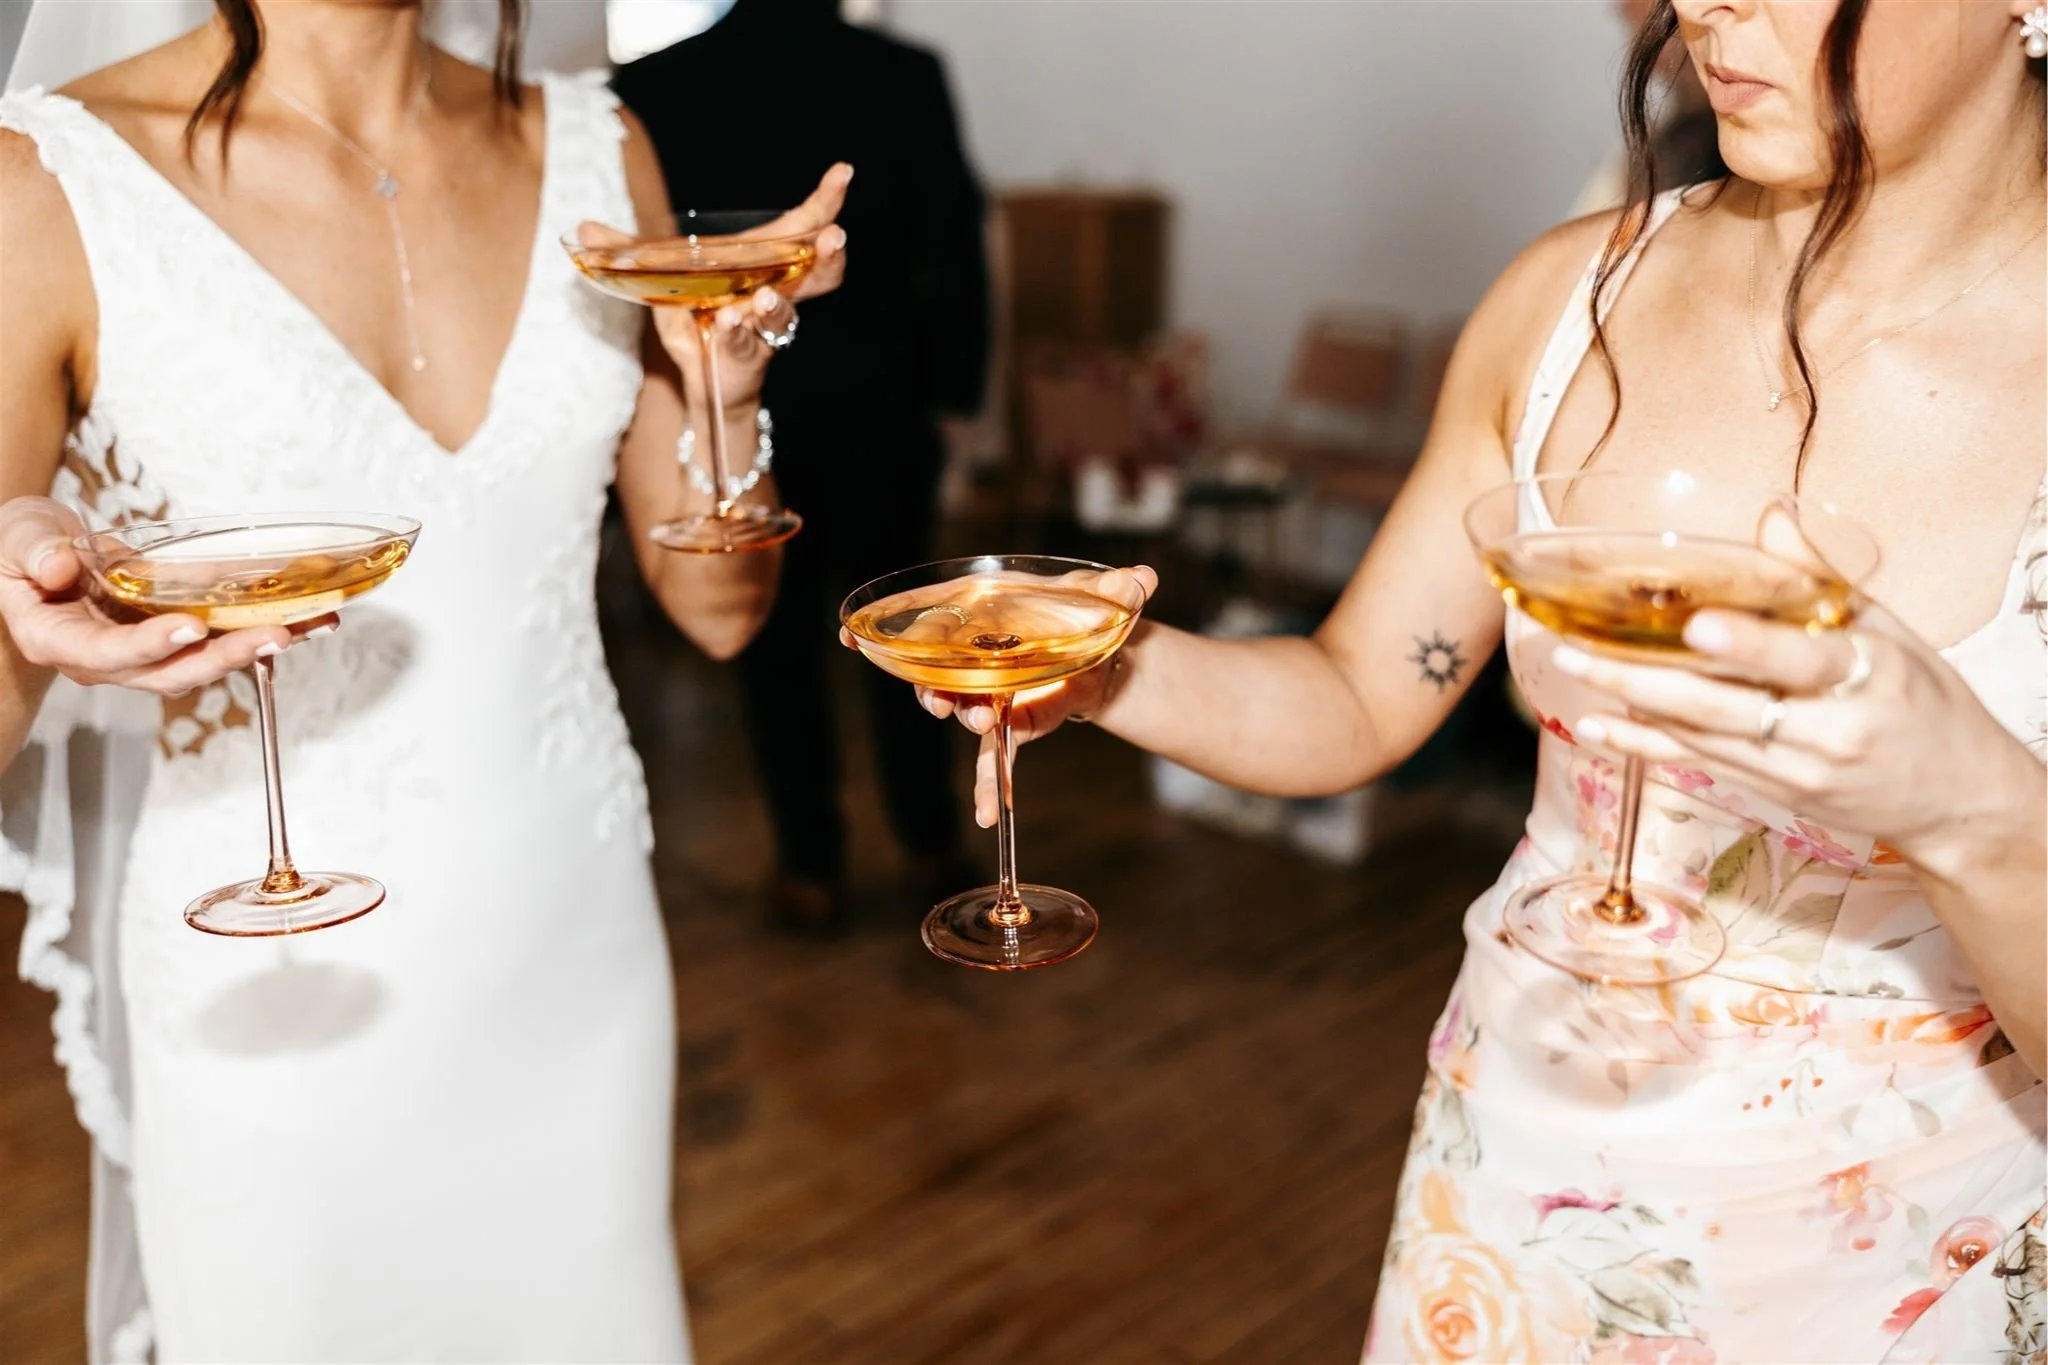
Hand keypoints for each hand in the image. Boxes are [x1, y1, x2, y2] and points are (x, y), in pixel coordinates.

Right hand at [0, 498, 331, 693]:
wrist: (36, 559)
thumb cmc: (21, 552)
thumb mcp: (16, 540)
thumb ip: (31, 552)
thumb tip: (57, 565)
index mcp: (61, 641)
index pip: (108, 655)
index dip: (149, 646)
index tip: (187, 629)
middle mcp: (109, 658)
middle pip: (171, 671)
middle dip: (224, 656)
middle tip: (273, 635)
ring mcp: (146, 650)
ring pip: (205, 660)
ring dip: (258, 645)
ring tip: (311, 626)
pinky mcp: (175, 634)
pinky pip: (221, 635)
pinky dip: (263, 625)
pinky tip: (310, 615)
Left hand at [577, 163, 850, 413]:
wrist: (702, 381)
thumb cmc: (695, 324)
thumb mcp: (661, 283)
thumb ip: (625, 253)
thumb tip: (580, 226)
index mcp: (761, 264)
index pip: (800, 229)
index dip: (824, 202)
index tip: (843, 174)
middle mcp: (773, 294)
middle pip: (817, 274)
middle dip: (827, 255)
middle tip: (835, 237)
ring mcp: (762, 330)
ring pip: (785, 314)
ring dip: (779, 304)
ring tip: (768, 296)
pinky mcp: (745, 358)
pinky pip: (745, 345)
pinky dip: (735, 333)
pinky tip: (726, 322)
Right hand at [840, 565, 1157, 827]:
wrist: (1112, 650)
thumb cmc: (1088, 613)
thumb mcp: (1103, 598)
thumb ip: (1118, 590)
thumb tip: (1143, 578)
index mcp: (986, 615)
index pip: (927, 620)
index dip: (889, 630)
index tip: (850, 637)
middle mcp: (977, 654)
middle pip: (939, 671)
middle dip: (933, 686)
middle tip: (943, 700)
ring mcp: (993, 690)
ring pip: (961, 708)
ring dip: (961, 717)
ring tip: (977, 721)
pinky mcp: (1015, 721)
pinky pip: (996, 755)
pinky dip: (990, 785)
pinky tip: (985, 814)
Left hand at [1553, 599, 2035, 864]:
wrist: (1959, 798)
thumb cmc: (1924, 702)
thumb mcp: (1893, 632)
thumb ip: (1821, 580)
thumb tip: (1770, 519)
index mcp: (1869, 675)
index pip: (1801, 660)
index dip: (1748, 646)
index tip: (1697, 627)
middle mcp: (1830, 730)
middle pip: (1726, 705)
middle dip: (1645, 676)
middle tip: (1578, 647)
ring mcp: (1798, 771)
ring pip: (1702, 736)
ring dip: (1631, 703)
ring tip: (1573, 668)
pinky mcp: (1776, 795)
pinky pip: (1700, 765)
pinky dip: (1646, 744)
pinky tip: (1598, 727)